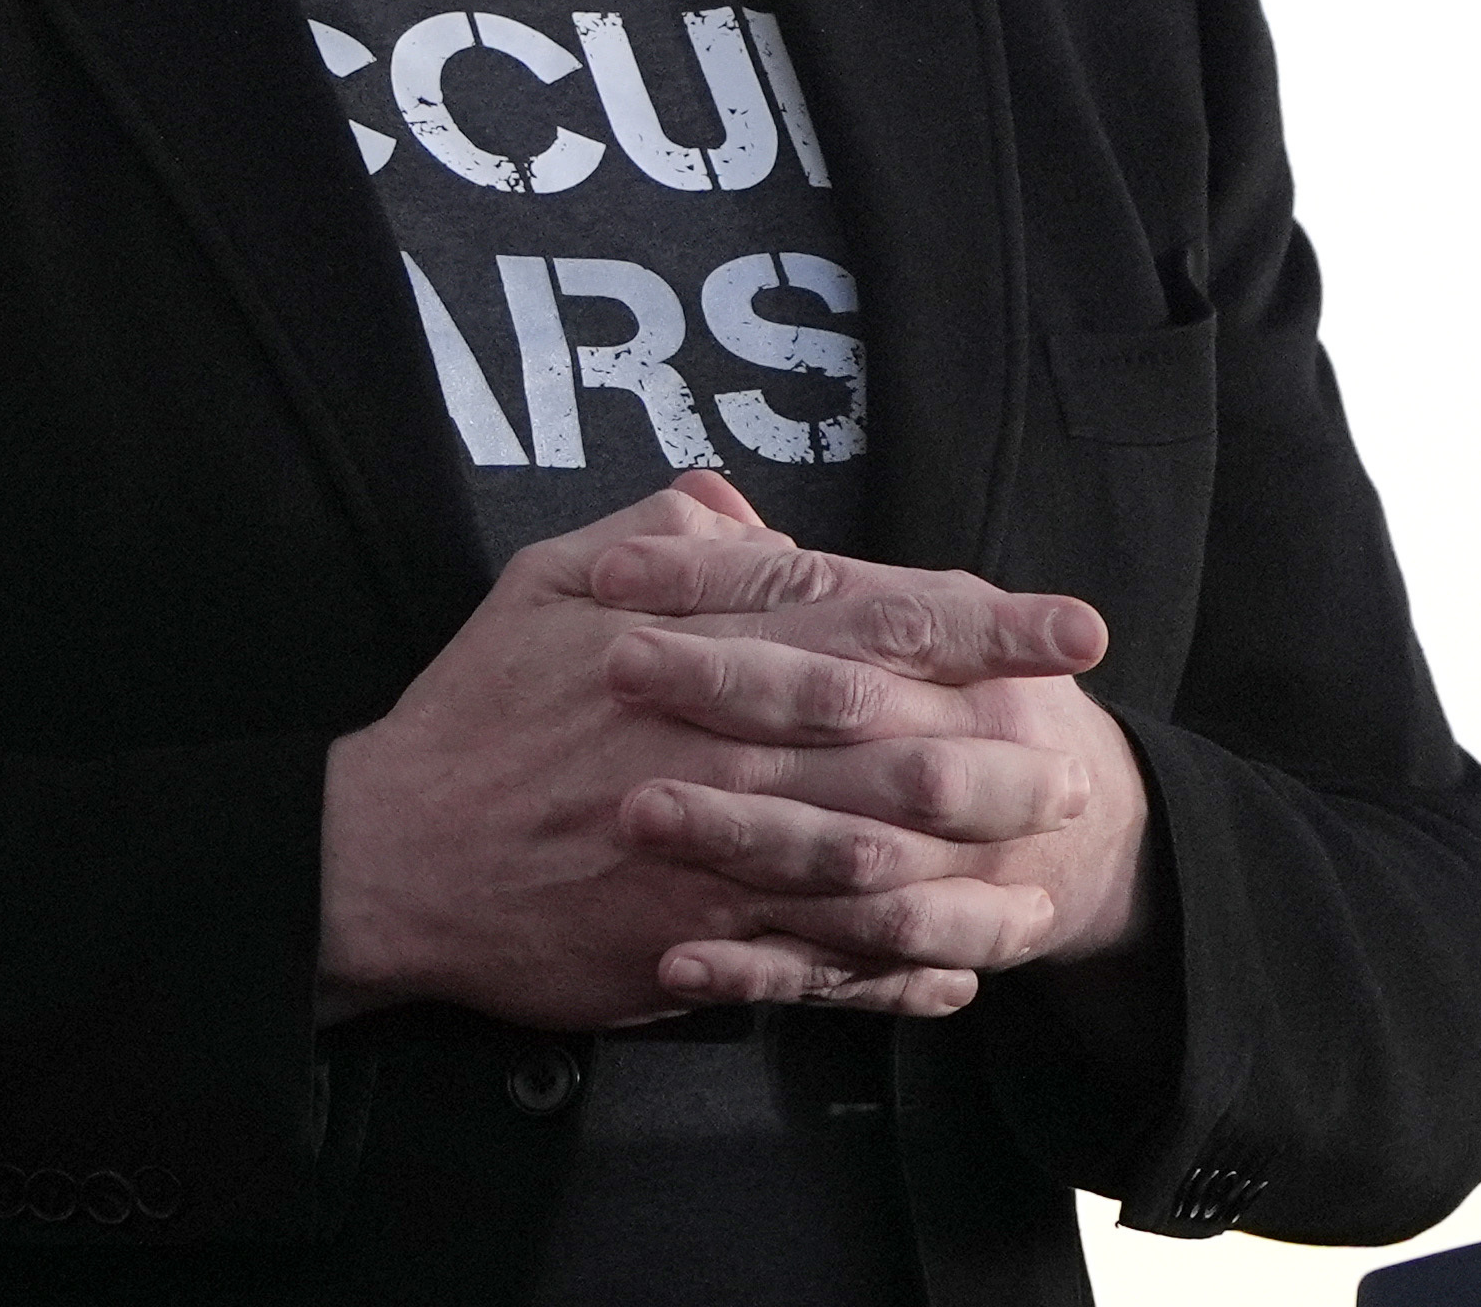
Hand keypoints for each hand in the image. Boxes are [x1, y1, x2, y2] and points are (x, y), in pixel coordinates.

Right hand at [321, 477, 1069, 1030]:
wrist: (396, 854)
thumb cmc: (473, 711)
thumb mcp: (541, 582)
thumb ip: (652, 537)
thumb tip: (740, 508)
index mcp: (697, 649)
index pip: (866, 620)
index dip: (979, 624)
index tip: (1067, 626)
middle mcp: (723, 747)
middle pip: (896, 738)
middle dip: (1004, 746)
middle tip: (1083, 758)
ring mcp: (716, 850)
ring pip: (875, 853)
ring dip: (972, 860)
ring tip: (1046, 864)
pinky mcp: (697, 938)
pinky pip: (823, 956)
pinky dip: (896, 967)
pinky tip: (957, 972)